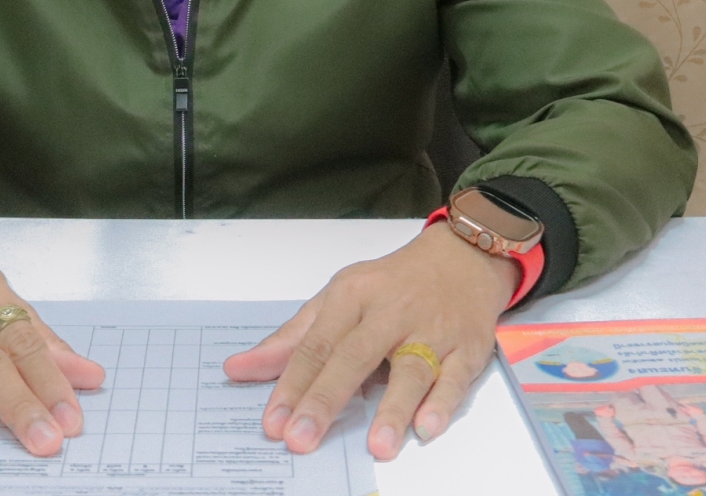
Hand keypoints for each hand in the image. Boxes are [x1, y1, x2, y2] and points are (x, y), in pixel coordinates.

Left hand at [222, 224, 518, 460]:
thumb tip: (238, 368)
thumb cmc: (391, 284)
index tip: (274, 421)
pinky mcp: (467, 348)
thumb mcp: (337, 298)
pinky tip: (427, 427)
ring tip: (376, 446)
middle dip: (326, 399)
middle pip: (354, 356)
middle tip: (301, 438)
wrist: (462, 258)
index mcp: (353, 295)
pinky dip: (443, 403)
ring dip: (393, 408)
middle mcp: (391, 312)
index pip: (316, 344)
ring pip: (411, 369)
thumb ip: (292, 338)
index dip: (292, 384)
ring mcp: (432, 330)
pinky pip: (456, 377)